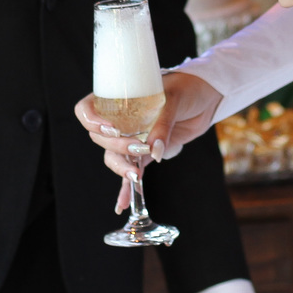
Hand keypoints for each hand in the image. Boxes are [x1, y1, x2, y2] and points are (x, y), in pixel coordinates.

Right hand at [74, 71, 223, 212]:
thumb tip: (153, 151)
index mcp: (116, 98)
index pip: (87, 110)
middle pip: (99, 138)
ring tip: (136, 175)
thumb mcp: (174, 100)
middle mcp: (118, 119)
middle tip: (138, 147)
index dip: (91, 121)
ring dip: (121, 167)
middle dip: (116, 146)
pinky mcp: (144, 153)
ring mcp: (129, 137)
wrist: (205, 98)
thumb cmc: (186, 88)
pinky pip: (130, 170)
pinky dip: (126, 188)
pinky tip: (122, 204)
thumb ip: (162, 125)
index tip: (110, 128)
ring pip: (112, 156)